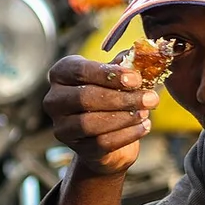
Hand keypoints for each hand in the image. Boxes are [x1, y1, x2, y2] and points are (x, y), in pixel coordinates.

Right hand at [43, 54, 159, 174]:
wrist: (109, 136)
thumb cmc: (111, 98)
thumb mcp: (117, 77)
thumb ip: (126, 65)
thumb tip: (140, 55)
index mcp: (61, 74)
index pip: (81, 71)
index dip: (109, 75)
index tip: (136, 79)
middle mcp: (54, 100)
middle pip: (85, 97)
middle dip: (122, 98)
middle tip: (150, 98)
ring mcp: (62, 127)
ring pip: (91, 123)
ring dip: (125, 117)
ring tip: (146, 112)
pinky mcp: (77, 148)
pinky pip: (102, 143)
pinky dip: (127, 135)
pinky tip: (144, 127)